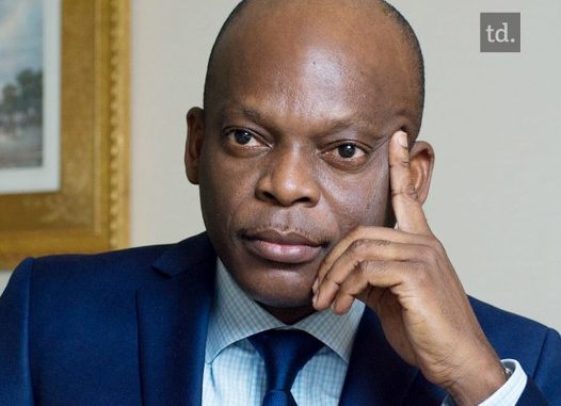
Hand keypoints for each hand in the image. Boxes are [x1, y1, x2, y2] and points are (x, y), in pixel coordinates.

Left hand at [312, 131, 506, 404]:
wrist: (455, 358)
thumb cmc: (424, 328)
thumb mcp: (391, 297)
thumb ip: (370, 277)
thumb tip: (342, 275)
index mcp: (419, 242)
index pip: (408, 196)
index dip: (400, 165)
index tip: (397, 137)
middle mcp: (423, 242)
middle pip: (360, 234)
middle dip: (331, 263)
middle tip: (317, 290)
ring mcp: (422, 254)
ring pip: (358, 251)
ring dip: (333, 279)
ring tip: (324, 302)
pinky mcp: (417, 273)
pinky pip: (365, 270)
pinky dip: (345, 289)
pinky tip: (340, 307)